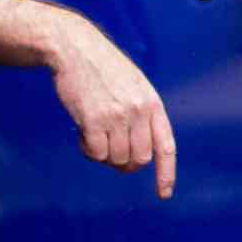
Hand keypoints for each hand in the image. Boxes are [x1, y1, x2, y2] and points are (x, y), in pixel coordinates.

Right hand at [47, 18, 177, 195]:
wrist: (75, 48)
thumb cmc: (103, 68)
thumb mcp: (134, 85)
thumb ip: (141, 114)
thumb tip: (138, 153)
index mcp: (153, 103)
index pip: (166, 145)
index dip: (166, 172)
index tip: (164, 193)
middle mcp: (139, 111)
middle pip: (139, 159)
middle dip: (125, 163)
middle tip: (109, 152)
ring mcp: (117, 115)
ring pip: (116, 159)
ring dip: (103, 155)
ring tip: (94, 135)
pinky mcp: (94, 119)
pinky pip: (96, 153)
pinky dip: (88, 151)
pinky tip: (83, 134)